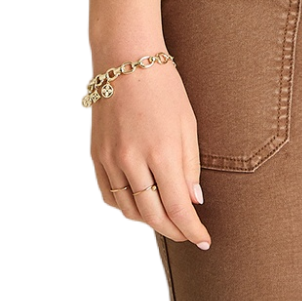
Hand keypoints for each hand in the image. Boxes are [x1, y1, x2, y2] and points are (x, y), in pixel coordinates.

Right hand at [90, 58, 211, 249]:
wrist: (125, 59)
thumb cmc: (164, 87)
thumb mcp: (188, 123)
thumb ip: (190, 166)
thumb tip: (193, 202)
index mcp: (161, 152)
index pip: (178, 208)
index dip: (192, 230)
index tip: (204, 240)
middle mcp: (132, 161)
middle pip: (153, 216)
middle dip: (174, 230)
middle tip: (189, 234)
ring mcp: (110, 161)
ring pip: (129, 210)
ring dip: (150, 221)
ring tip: (168, 218)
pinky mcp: (96, 157)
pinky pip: (110, 196)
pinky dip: (127, 206)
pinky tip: (141, 203)